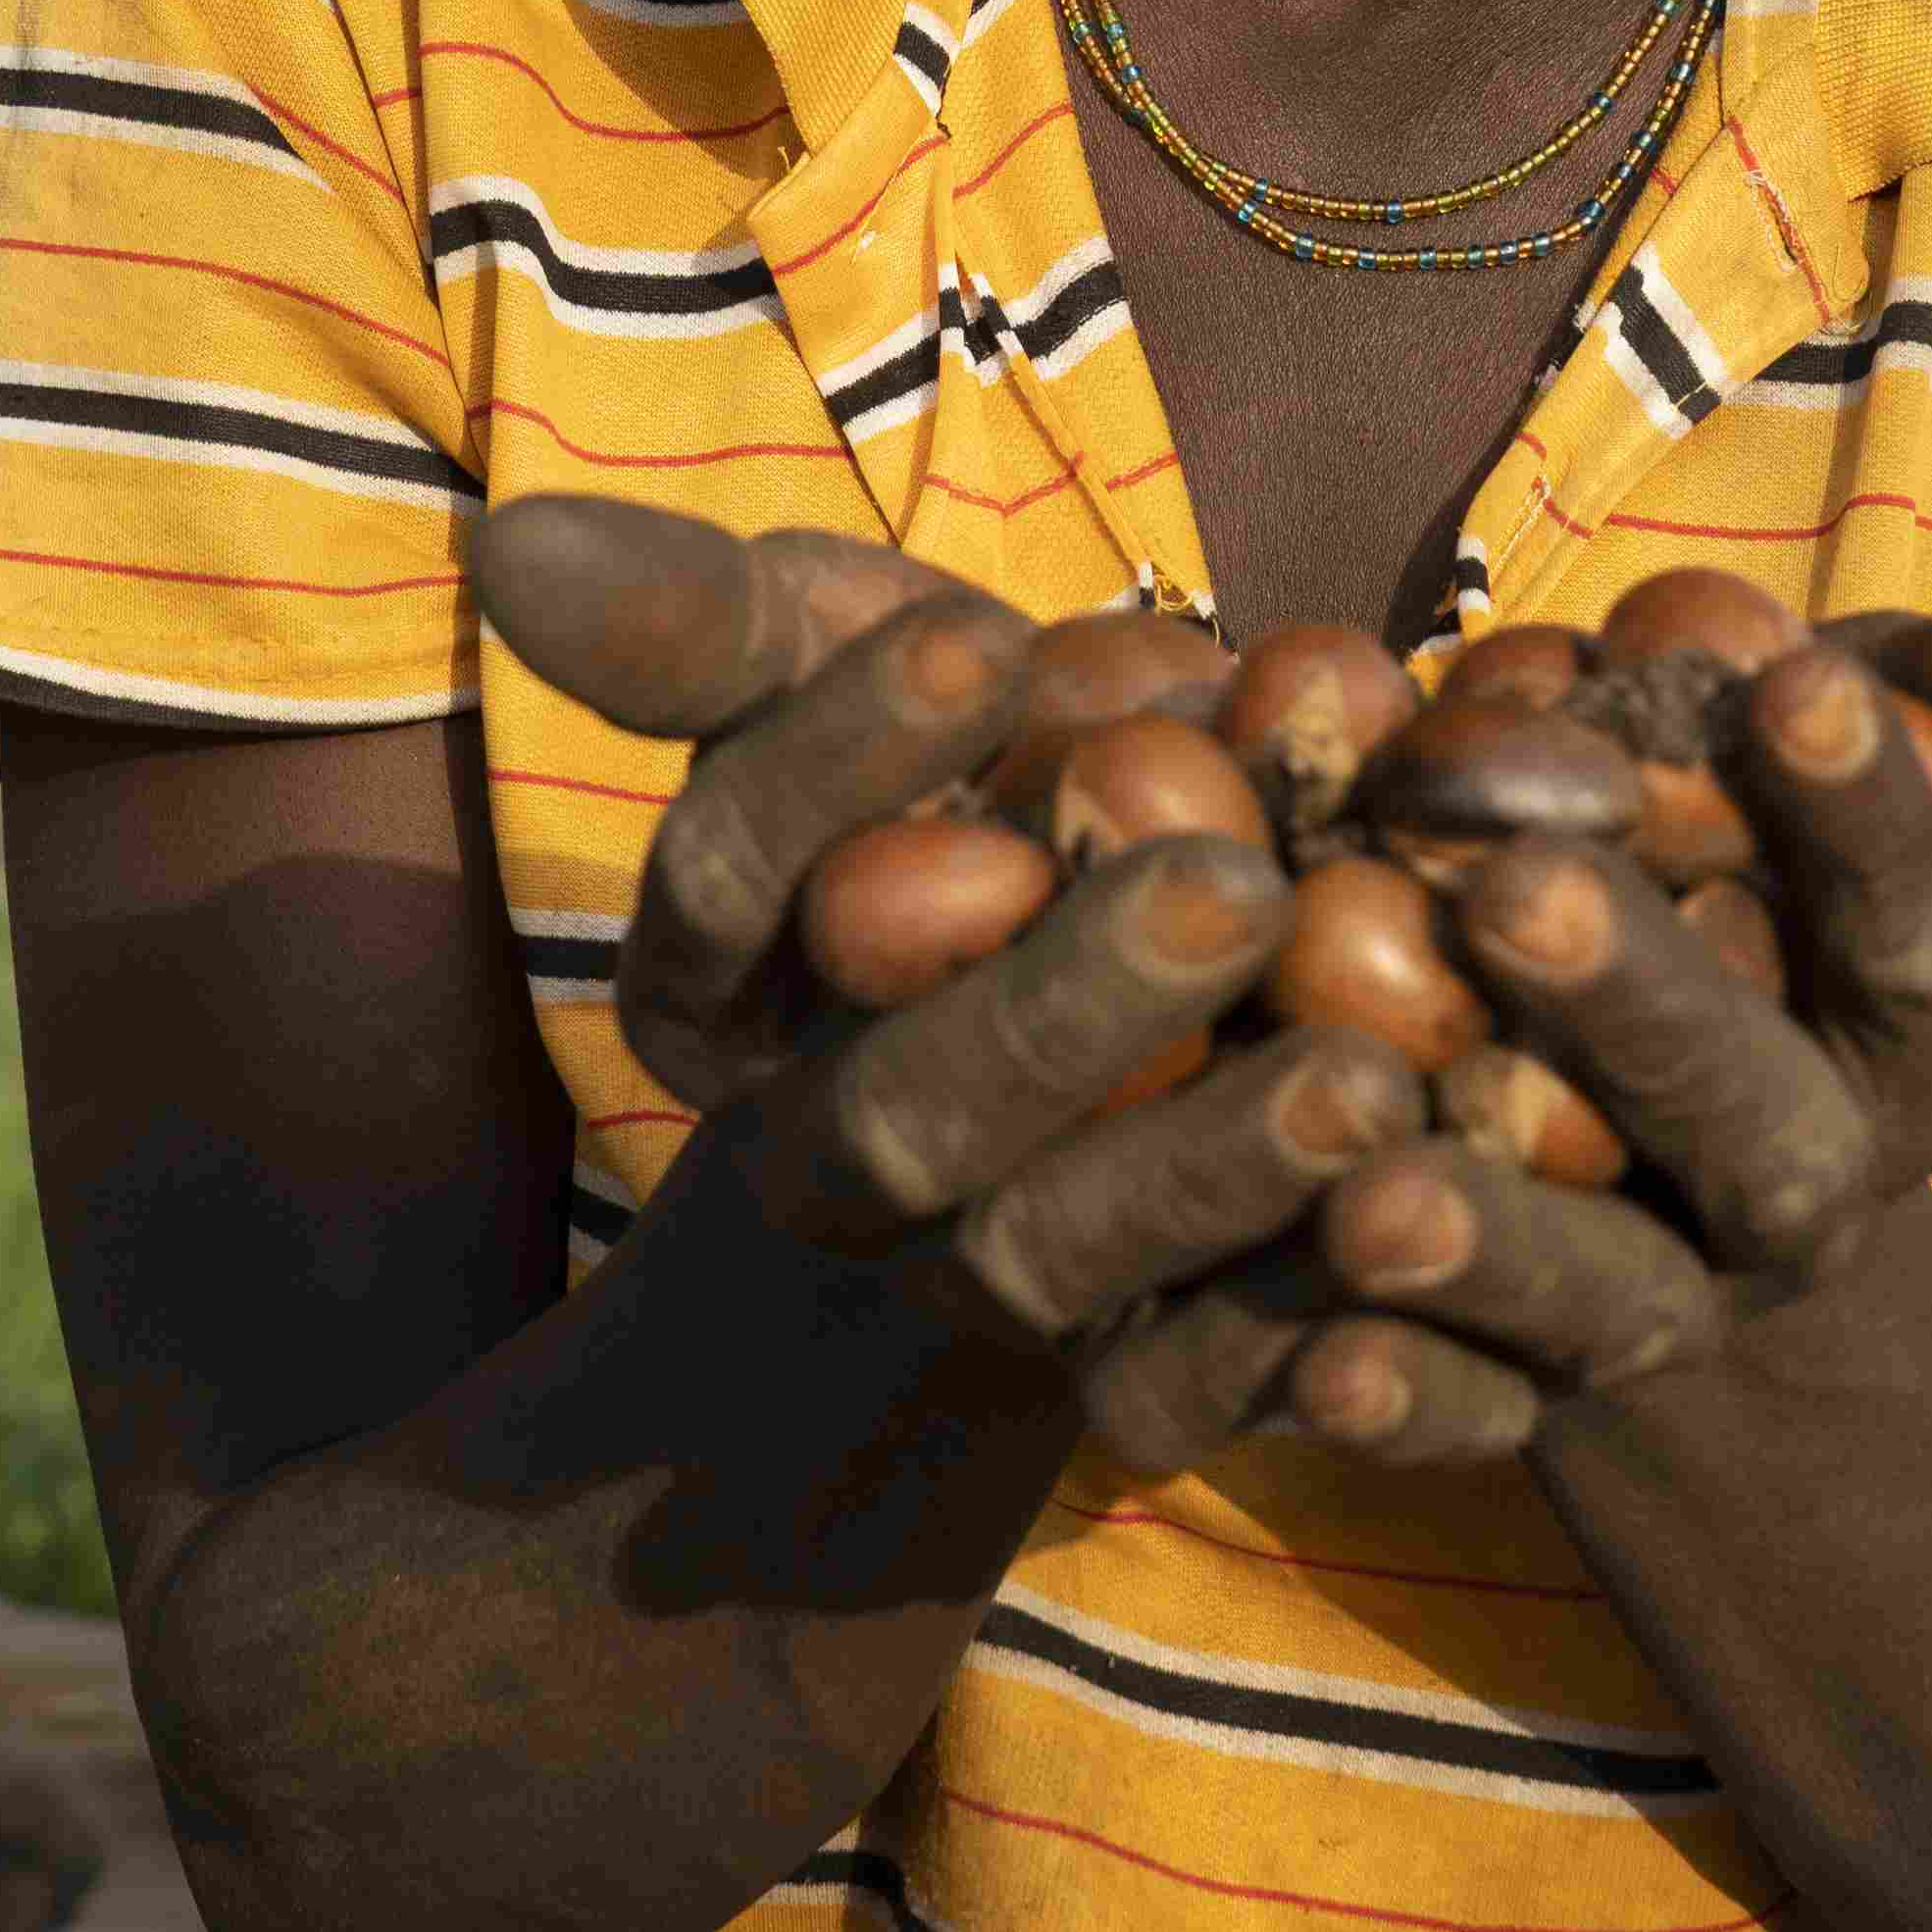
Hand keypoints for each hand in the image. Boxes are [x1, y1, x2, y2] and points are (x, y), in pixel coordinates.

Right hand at [474, 498, 1423, 1450]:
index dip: (841, 760)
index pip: (740, 880)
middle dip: (1060, 1006)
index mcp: (719, 990)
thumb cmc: (961, 770)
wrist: (1117, 972)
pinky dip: (1312, 1326)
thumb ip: (701, 616)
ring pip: (1054, 1259)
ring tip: (1367, 1078)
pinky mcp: (1126, 1377)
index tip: (976, 636)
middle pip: (905, 1109)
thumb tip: (501, 546)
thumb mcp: (830, 664)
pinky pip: (1199, 1385)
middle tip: (1228, 886)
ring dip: (1204, 1178)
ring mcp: (969, 1284)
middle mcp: (824, 1158)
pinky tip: (1429, 1223)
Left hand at [1266, 597, 1931, 1470]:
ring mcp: (1678, 1304)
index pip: (1912, 925)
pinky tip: (1324, 1361)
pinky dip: (1406, 1401)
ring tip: (1374, 1198)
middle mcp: (1806, 1184)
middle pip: (1754, 1115)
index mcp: (1901, 1040)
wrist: (1658, 1175)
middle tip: (1513, 887)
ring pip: (1611, 1290)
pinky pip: (1474, 1417)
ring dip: (1502, 1245)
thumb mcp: (1825, 778)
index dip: (1869, 810)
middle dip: (1646, 1005)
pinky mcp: (1535, 1396)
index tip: (1793, 681)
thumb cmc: (1734, 888)